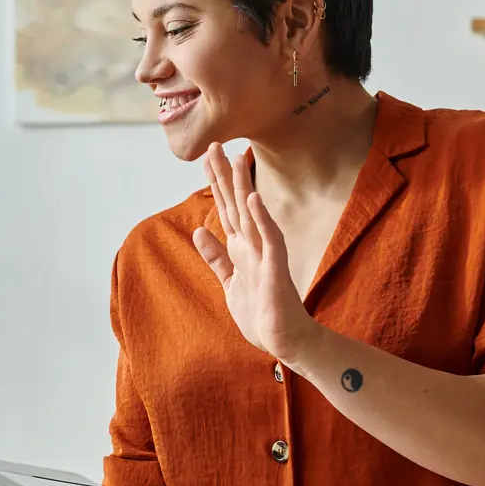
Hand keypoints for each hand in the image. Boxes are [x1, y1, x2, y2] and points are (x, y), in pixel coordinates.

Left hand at [192, 143, 318, 362]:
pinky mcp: (276, 268)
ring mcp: (265, 254)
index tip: (206, 157)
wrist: (286, 341)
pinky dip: (261, 218)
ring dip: (243, 187)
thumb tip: (198, 231)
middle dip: (223, 176)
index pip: (225, 208)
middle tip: (213, 145)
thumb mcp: (230, 282)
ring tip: (236, 159)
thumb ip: (216, 257)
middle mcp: (253, 245)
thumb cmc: (262, 314)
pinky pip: (269, 238)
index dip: (215, 183)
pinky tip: (254, 197)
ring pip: (251, 214)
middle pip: (235, 204)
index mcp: (241, 248)